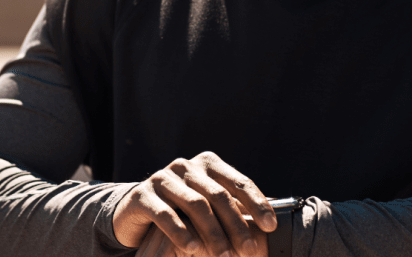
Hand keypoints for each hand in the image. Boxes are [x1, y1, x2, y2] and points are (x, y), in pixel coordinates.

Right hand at [113, 152, 275, 256]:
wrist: (136, 211)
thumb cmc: (182, 209)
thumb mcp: (208, 203)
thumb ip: (233, 206)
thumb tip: (274, 218)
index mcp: (207, 163)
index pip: (238, 181)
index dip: (257, 203)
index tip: (271, 227)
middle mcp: (185, 166)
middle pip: (218, 195)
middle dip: (237, 225)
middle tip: (250, 251)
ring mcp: (162, 178)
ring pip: (195, 204)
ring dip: (213, 233)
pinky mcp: (142, 195)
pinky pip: (165, 214)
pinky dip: (181, 232)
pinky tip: (193, 249)